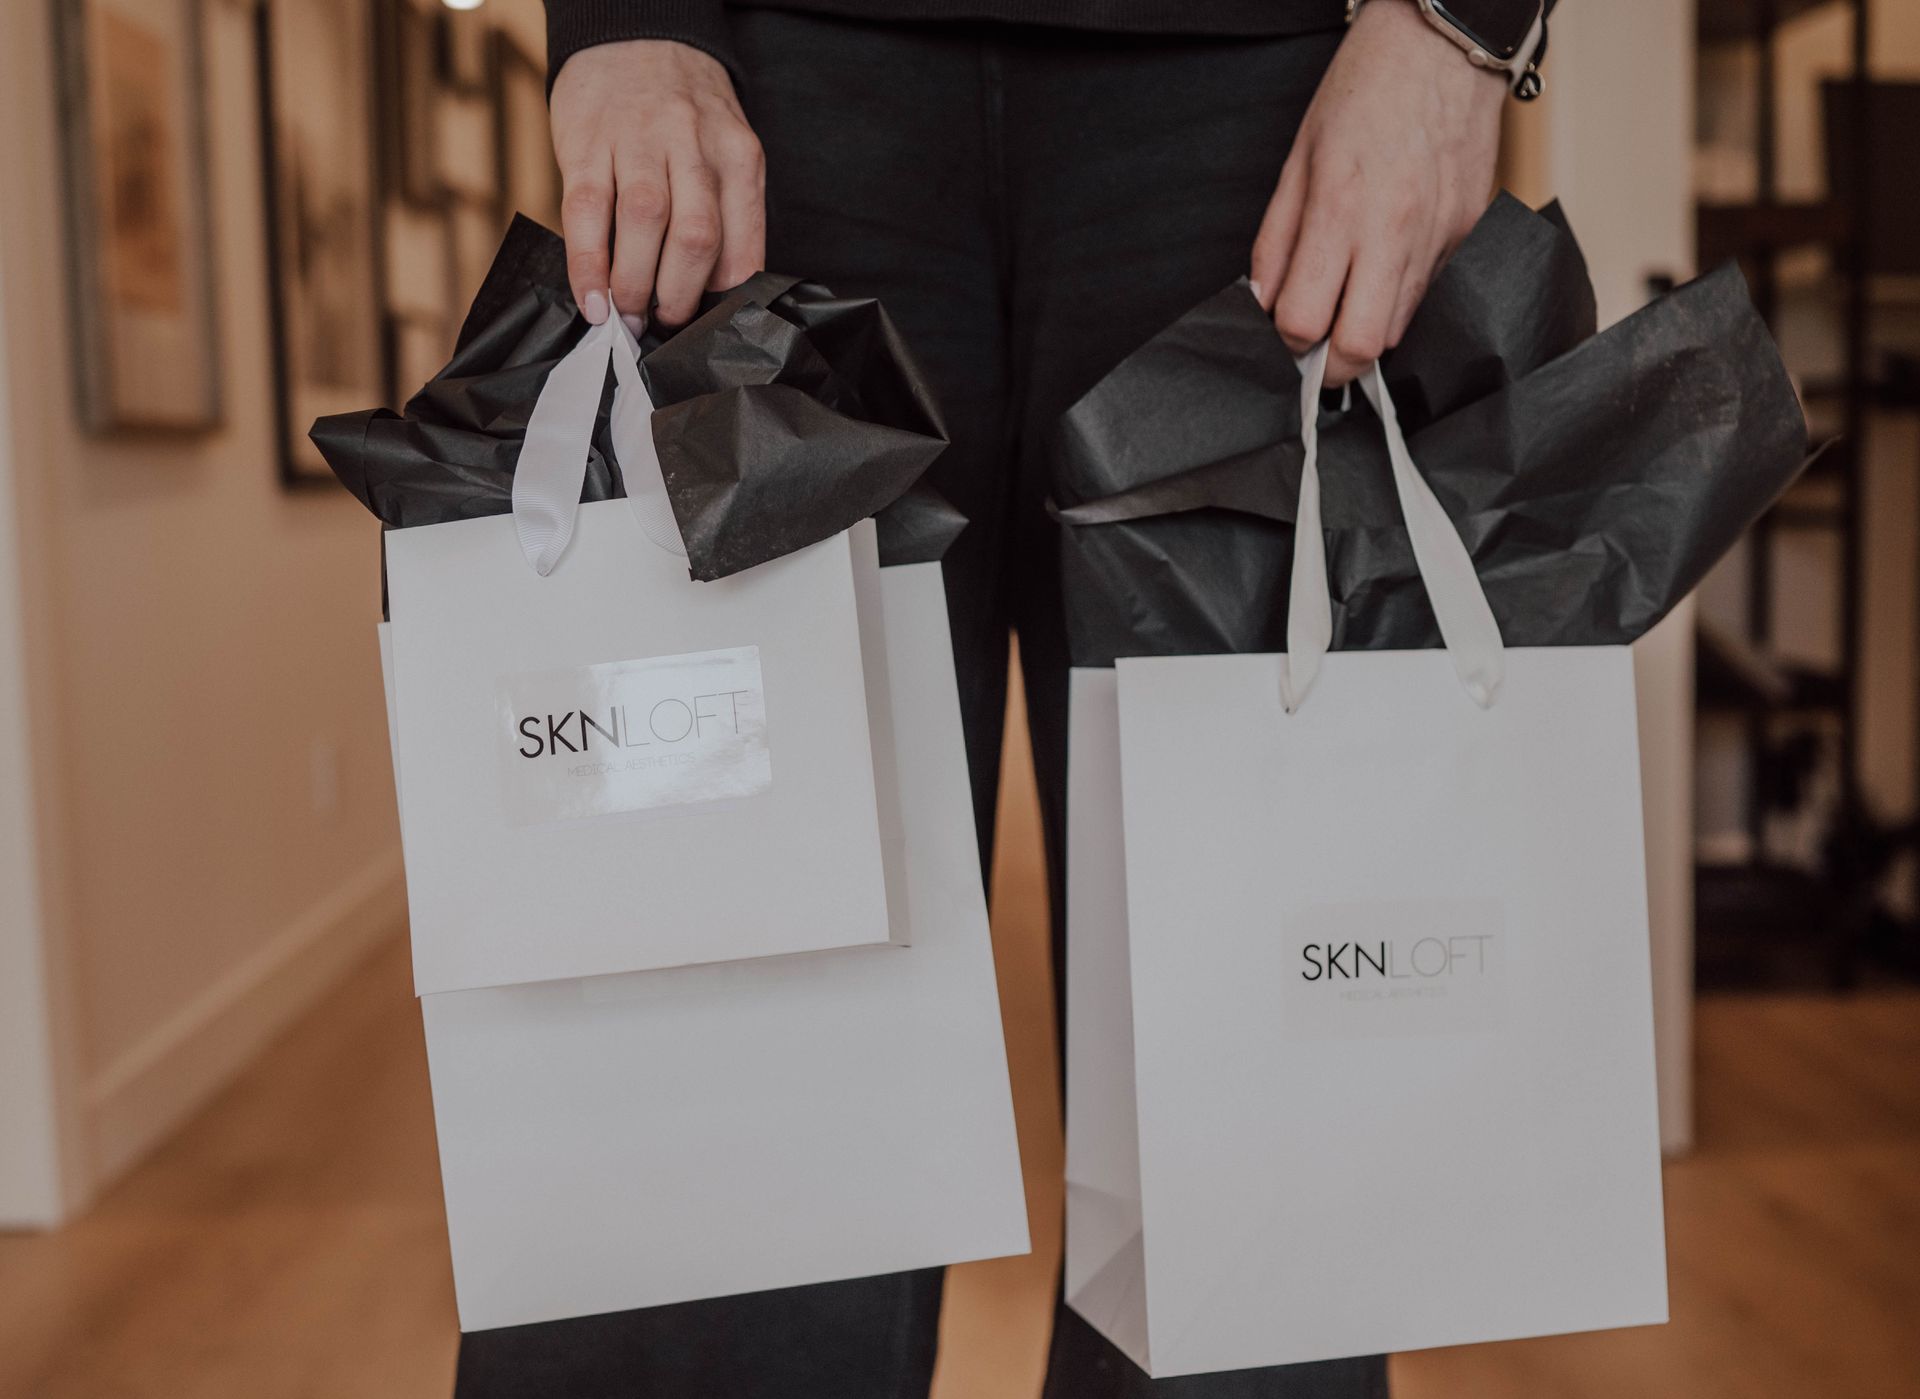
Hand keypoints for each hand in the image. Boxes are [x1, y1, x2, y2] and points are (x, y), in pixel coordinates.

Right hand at [549, 40, 764, 331]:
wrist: (636, 35)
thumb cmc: (682, 115)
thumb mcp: (724, 152)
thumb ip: (725, 215)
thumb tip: (711, 296)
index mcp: (739, 158)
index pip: (742, 245)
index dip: (722, 300)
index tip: (703, 328)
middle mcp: (694, 146)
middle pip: (695, 237)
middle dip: (677, 297)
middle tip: (661, 324)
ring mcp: (639, 142)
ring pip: (644, 224)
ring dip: (634, 285)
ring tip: (626, 317)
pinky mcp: (588, 142)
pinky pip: (587, 211)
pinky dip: (587, 264)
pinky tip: (591, 298)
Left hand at [1250, 0, 1503, 384]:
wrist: (1443, 44)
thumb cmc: (1365, 90)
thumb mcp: (1297, 159)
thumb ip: (1276, 241)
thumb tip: (1265, 303)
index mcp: (1340, 209)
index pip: (1305, 321)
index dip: (1286, 339)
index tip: (1282, 330)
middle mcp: (1394, 231)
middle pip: (1361, 348)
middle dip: (1330, 365)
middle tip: (1313, 350)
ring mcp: (1438, 236)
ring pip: (1398, 329)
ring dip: (1366, 331)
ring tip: (1348, 300)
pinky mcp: (1467, 233)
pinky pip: (1428, 292)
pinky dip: (1398, 298)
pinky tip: (1384, 265)